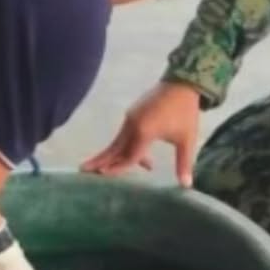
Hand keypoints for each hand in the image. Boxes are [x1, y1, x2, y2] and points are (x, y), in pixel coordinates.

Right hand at [82, 81, 204, 185]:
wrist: (183, 83)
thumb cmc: (186, 113)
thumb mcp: (187, 140)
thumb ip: (184, 163)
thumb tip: (187, 186)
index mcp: (144, 132)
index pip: (129, 156)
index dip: (118, 168)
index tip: (102, 175)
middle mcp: (133, 124)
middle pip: (114, 148)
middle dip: (100, 160)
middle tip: (82, 170)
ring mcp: (131, 118)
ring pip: (119, 142)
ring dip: (117, 157)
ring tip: (105, 170)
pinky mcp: (133, 114)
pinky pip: (125, 134)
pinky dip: (127, 147)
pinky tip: (143, 160)